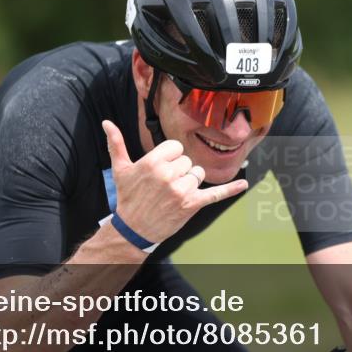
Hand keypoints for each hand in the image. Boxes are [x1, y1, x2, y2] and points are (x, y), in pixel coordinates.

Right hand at [101, 120, 247, 243]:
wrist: (134, 229)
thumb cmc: (128, 197)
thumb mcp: (120, 169)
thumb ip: (116, 143)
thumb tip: (107, 122)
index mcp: (153, 162)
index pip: (176, 147)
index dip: (170, 157)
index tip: (161, 169)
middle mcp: (168, 175)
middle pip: (187, 161)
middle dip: (178, 171)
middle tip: (164, 186)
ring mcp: (181, 190)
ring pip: (197, 174)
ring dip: (189, 182)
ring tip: (173, 194)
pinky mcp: (192, 204)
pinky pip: (215, 193)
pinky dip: (231, 189)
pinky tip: (244, 184)